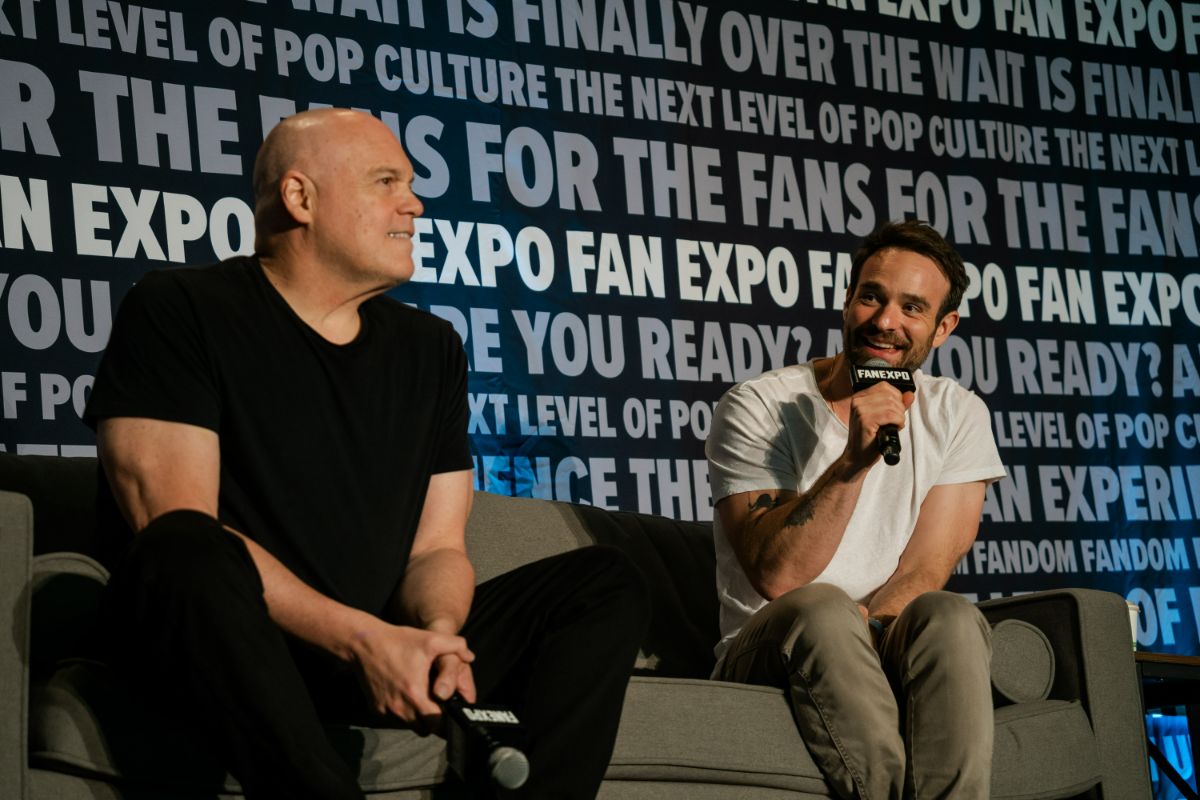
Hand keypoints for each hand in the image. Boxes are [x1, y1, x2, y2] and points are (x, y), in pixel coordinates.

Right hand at [349, 619, 474, 731]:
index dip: (448, 721)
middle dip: (435, 721)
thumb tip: (470, 657)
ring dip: (419, 718)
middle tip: (440, 705)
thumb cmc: (398, 641)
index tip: (452, 711)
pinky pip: (395, 719)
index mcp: (416, 695)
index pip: (438, 725)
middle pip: (426, 729)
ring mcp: (386, 711)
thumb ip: (456, 646)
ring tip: (423, 698)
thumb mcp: (431, 639)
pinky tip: (405, 694)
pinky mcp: (376, 709)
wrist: (363, 644)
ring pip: (410, 726)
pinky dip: (403, 712)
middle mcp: (400, 708)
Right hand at [843, 382, 913, 472]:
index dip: (897, 397)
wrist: (857, 457)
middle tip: (896, 421)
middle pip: (890, 395)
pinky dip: (898, 422)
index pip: (884, 386)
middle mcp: (858, 401)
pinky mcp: (864, 421)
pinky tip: (893, 429)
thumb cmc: (870, 438)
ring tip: (894, 426)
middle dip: (900, 409)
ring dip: (899, 417)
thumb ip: (897, 405)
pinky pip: (890, 415)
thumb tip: (910, 395)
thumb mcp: (884, 418)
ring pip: (892, 405)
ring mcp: (860, 410)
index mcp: (860, 397)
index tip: (897, 410)